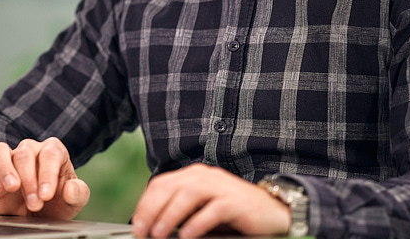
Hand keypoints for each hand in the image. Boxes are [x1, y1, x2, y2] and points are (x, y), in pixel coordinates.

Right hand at [0, 138, 90, 218]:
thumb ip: (78, 193)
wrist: (35, 215)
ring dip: (6, 169)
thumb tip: (71, 189)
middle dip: (29, 181)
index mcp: (53, 151)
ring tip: (12, 187)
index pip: (50, 154)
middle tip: (34, 204)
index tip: (46, 195)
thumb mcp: (72, 202)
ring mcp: (10, 158)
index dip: (48, 174)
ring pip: (1, 150)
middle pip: (25, 154)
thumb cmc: (55, 204)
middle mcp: (31, 150)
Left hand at [131, 164, 288, 237]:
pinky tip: (186, 236)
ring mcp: (222, 187)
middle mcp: (206, 176)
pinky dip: (196, 223)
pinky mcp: (236, 202)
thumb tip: (152, 224)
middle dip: (151, 210)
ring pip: (188, 195)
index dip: (145, 203)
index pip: (161, 184)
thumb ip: (181, 210)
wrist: (273, 212)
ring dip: (170, 215)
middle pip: (170, 187)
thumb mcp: (202, 208)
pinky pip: (213, 210)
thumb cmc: (234, 213)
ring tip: (159, 234)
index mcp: (194, 175)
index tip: (136, 223)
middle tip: (142, 231)